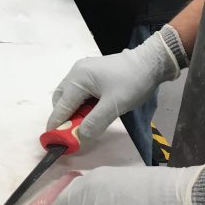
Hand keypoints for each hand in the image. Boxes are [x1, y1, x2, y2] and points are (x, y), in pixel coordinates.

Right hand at [48, 29, 179, 136]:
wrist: (151, 63)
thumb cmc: (132, 83)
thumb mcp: (114, 106)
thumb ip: (94, 123)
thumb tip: (79, 137)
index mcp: (78, 78)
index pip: (61, 106)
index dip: (56, 124)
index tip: (53, 140)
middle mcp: (76, 73)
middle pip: (61, 99)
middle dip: (64, 117)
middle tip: (74, 132)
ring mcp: (84, 71)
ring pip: (70, 96)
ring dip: (74, 111)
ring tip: (85, 123)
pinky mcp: (93, 73)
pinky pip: (80, 92)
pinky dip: (81, 104)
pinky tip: (93, 112)